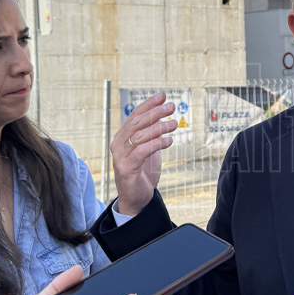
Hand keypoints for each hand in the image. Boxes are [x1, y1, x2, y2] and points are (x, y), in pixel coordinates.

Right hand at [112, 93, 177, 214]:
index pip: (135, 115)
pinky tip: (169, 141)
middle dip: (155, 112)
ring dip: (158, 128)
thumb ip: (152, 133)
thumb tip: (162, 115)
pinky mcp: (126, 168)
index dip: (148, 104)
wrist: (136, 198)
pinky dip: (156, 144)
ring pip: (139, 135)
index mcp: (123, 136)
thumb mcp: (149, 148)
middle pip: (137, 122)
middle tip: (171, 107)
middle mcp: (119, 143)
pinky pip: (142, 151)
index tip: (163, 96)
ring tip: (174, 124)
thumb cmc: (142, 172)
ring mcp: (120, 156)